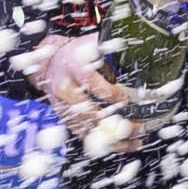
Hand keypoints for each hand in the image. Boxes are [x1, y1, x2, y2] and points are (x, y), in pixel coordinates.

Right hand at [34, 33, 143, 153]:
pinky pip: (84, 134)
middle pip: (88, 110)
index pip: (89, 81)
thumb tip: (136, 49)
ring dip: (113, 137)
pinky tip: (123, 144)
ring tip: (136, 140)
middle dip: (114, 121)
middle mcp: (65, 88)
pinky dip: (104, 142)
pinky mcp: (65, 118)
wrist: (50, 63)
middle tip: (137, 126)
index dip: (108, 93)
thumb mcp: (92, 44)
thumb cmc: (77, 53)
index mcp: (73, 67)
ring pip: (87, 127)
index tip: (125, 100)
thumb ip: (110, 47)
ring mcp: (63, 105)